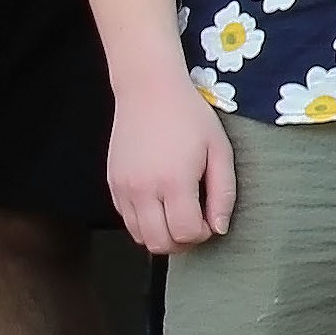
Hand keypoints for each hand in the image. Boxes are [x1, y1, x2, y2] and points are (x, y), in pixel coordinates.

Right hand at [106, 67, 236, 252]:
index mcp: (174, 181)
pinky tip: (160, 203)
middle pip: (160, 244)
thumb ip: (223, 193)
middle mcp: (144, 189)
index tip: (210, 218)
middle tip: (195, 222)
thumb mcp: (220, 150)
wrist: (147, 89)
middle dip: (183, 242)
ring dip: (162, 234)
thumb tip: (219, 228)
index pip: (186, 233)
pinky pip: (127, 221)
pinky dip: (145, 222)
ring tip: (177, 213)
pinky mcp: (112, 184)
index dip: (204, 233)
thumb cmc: (189, 116)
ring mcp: (123, 188)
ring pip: (140, 237)